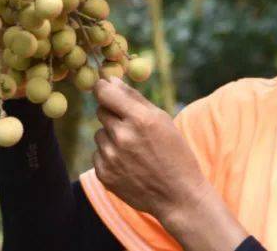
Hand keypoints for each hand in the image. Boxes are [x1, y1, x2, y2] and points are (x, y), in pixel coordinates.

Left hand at [91, 77, 209, 221]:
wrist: (178, 195)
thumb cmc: (174, 152)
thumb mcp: (162, 120)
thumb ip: (134, 98)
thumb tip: (110, 80)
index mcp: (140, 119)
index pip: (105, 92)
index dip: (103, 88)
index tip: (105, 88)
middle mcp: (122, 137)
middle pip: (101, 111)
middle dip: (112, 114)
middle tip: (130, 126)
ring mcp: (111, 157)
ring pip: (99, 133)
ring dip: (111, 136)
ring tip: (134, 150)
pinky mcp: (104, 174)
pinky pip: (98, 153)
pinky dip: (109, 156)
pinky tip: (128, 164)